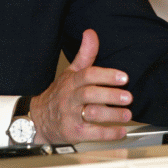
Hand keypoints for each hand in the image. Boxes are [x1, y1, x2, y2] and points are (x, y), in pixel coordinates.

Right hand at [30, 29, 131, 143]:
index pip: (87, 75)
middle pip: (89, 94)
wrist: (39, 118)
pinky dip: (108, 133)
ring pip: (91, 114)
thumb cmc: (60, 94)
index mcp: (71, 82)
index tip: (123, 77)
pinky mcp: (73, 132)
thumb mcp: (70, 72)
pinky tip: (121, 130)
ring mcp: (71, 116)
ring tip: (128, 114)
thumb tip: (91, 33)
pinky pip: (92, 133)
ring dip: (112, 115)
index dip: (106, 75)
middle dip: (110, 95)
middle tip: (128, 97)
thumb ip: (85, 54)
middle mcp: (70, 98)